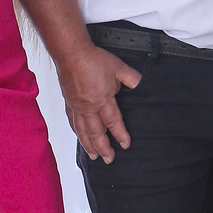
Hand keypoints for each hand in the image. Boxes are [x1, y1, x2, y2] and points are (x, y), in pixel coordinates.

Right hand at [58, 43, 140, 161]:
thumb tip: (144, 86)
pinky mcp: (69, 103)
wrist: (71, 53)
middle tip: (109, 160)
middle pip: (96, 133)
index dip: (120, 135)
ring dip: (89, 145)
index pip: (113, 122)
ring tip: (94, 156)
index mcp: (102, 99)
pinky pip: (73, 122)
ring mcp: (77, 106)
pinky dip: (77, 133)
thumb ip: (133, 79)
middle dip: (103, 148)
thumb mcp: (119, 68)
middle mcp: (88, 107)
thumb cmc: (94, 59)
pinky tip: (80, 137)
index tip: (125, 145)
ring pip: (82, 131)